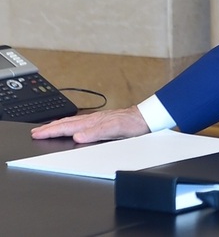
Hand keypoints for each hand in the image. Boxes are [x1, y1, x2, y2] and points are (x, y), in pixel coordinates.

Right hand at [31, 106, 149, 142]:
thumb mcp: (115, 130)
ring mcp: (99, 120)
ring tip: (49, 128)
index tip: (36, 134)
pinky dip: (72, 125)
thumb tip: (77, 136)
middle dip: (50, 127)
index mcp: (93, 122)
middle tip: (36, 131)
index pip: (67, 127)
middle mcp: (94, 119)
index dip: (51, 131)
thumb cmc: (133, 124)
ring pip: (74, 122)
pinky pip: (82, 123)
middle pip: (67, 123)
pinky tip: (73, 128)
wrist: (147, 118)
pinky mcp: (104, 121)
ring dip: (59, 125)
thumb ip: (96, 133)